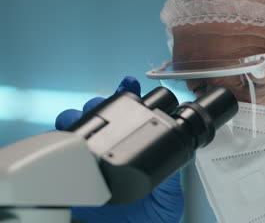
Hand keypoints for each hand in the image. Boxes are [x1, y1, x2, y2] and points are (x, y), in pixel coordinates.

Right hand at [55, 76, 184, 222]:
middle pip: (106, 114)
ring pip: (82, 125)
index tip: (130, 82)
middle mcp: (117, 148)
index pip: (136, 115)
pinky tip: (65, 133)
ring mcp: (95, 158)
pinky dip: (62, 137)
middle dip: (103, 102)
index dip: (132, 94)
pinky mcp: (76, 173)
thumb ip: (172, 176)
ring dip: (81, 115)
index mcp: (141, 148)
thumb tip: (176, 152)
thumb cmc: (153, 217)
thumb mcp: (169, 196)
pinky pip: (64, 151)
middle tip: (105, 101)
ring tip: (84, 114)